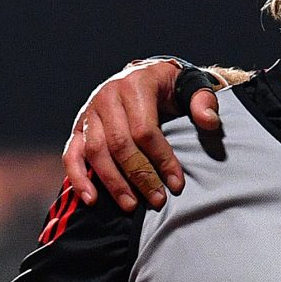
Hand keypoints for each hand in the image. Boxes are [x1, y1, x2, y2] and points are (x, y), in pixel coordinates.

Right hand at [62, 58, 225, 211]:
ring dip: (113, 182)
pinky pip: (72, 154)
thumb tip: (209, 122)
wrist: (143, 75)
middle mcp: (107, 96)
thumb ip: (204, 101)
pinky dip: (78, 178)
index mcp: (135, 85)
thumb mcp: (191, 85)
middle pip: (119, 144)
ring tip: (132, 206)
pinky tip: (90, 200)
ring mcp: (89, 112)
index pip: (145, 130)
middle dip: (140, 176)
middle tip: (158, 200)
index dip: (162, 159)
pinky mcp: (79, 127)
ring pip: (95, 152)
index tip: (177, 184)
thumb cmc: (170, 87)